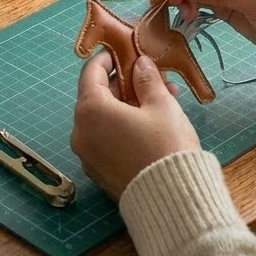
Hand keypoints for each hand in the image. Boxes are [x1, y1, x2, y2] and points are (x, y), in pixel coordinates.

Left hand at [71, 52, 199, 198]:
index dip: (108, 59)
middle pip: (97, 97)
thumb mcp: (161, 105)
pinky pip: (107, 140)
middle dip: (124, 85)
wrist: (174, 202)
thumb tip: (139, 64)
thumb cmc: (166, 147)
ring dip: (128, 107)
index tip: (124, 53)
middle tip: (150, 78)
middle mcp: (80, 132)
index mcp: (90, 110)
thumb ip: (147, 80)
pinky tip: (152, 124)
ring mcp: (87, 155)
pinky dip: (123, 128)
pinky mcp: (99, 173)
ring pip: (104, 120)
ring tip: (161, 99)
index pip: (91, 72)